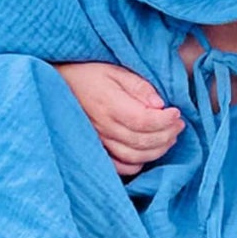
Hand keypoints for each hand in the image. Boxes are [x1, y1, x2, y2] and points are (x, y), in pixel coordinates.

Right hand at [54, 62, 184, 177]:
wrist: (57, 84)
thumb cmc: (89, 74)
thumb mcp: (115, 71)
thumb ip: (139, 87)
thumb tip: (160, 104)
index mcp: (108, 104)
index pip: (143, 121)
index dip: (164, 120)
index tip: (176, 112)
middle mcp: (103, 126)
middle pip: (142, 141)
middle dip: (167, 134)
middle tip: (178, 124)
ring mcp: (98, 141)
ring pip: (134, 157)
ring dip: (158, 150)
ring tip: (169, 136)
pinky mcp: (96, 149)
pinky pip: (119, 166)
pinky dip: (137, 164)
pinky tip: (147, 151)